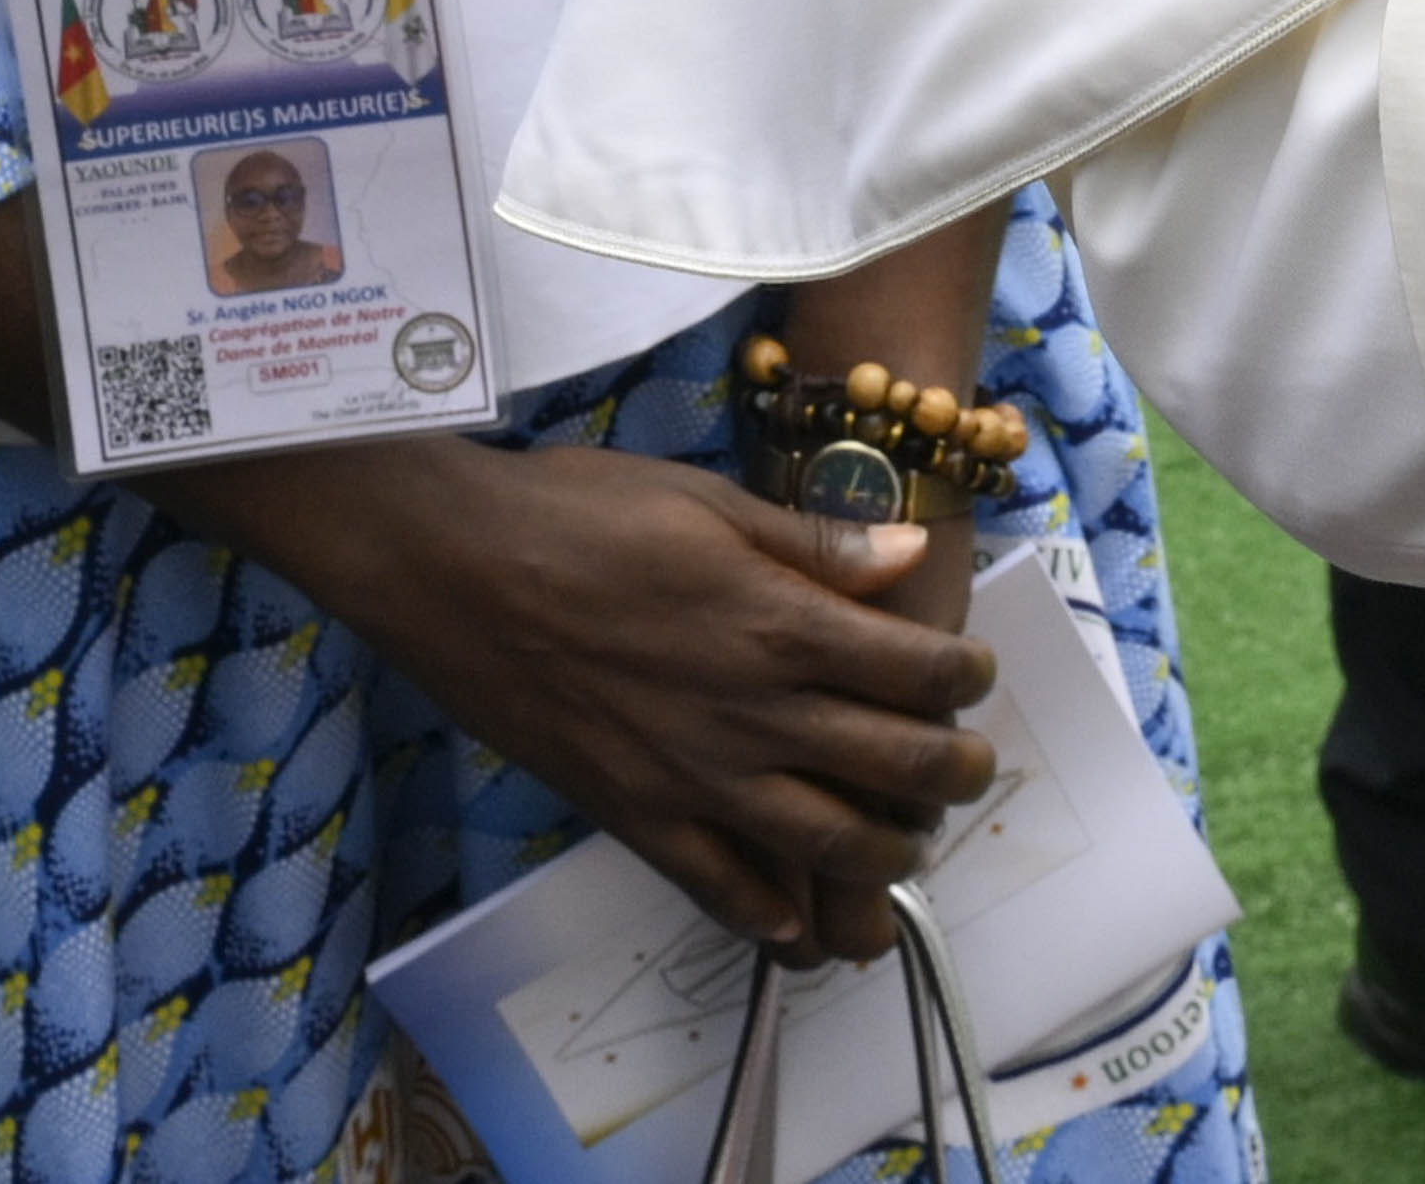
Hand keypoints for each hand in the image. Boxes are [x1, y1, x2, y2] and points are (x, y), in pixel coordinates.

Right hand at [204, 435, 1000, 955]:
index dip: (963, 676)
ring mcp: (690, 774)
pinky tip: (796, 922)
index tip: (973, 675)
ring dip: (884, 855)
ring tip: (908, 845)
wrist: (451, 567)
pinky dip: (764, 913)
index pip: (915, 669)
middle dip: (952, 773)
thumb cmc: (581, 514)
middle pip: (892, 763)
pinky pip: (712, 884)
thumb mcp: (709, 501)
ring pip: (822, 842)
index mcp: (779, 623)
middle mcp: (749, 711)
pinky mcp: (630, 813)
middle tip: (972, 767)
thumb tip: (911, 556)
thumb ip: (814, 543)